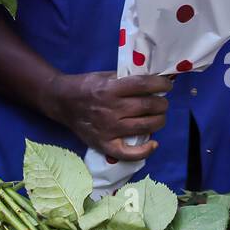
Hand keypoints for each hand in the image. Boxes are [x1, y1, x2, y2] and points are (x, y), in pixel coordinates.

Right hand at [44, 71, 171, 160]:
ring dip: (159, 121)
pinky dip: (145, 150)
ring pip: (144, 127)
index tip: (167, 85)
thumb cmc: (86, 86)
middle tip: (162, 102)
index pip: (143, 85)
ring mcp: (108, 129)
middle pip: (147, 106)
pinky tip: (153, 143)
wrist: (62, 102)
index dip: (160, 84)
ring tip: (159, 117)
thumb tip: (153, 81)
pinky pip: (129, 153)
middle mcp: (110, 109)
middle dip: (162, 103)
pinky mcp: (104, 145)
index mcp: (110, 89)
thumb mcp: (105, 75)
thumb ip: (126, 79)